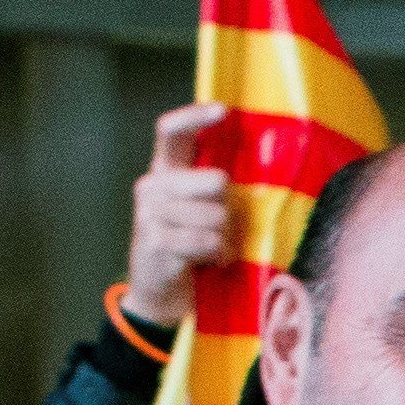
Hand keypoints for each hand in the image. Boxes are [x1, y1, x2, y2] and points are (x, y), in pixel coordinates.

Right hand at [122, 100, 233, 333]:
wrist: (158, 293)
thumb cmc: (189, 247)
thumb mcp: (197, 211)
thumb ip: (212, 189)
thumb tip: (254, 171)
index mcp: (163, 170)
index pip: (170, 131)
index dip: (195, 116)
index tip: (223, 111)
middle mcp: (152, 186)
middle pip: (213, 181)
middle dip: (229, 207)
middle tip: (223, 225)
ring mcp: (150, 214)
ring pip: (215, 216)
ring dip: (225, 237)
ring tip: (216, 248)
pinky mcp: (156, 242)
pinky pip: (208, 241)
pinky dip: (218, 254)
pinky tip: (211, 261)